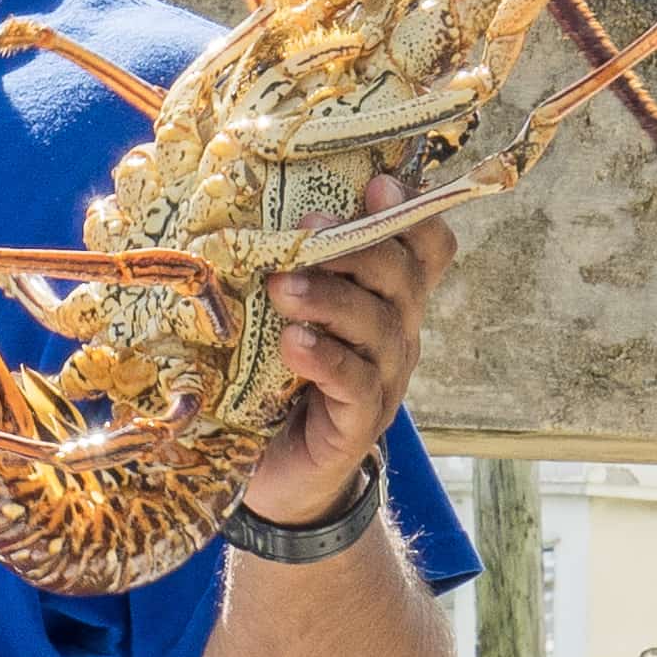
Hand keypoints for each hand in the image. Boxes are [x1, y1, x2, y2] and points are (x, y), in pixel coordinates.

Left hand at [239, 211, 453, 531]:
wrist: (275, 473)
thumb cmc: (272, 375)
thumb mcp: (278, 311)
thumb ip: (279, 260)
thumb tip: (230, 192)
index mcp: (384, 296)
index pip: (426, 245)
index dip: (412, 211)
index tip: (377, 183)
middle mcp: (395, 331)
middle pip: (403, 276)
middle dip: (358, 246)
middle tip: (305, 233)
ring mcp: (383, 379)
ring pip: (380, 326)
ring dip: (332, 299)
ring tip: (282, 289)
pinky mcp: (357, 423)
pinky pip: (357, 383)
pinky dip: (327, 358)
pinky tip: (295, 343)